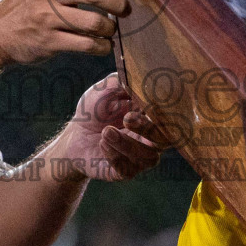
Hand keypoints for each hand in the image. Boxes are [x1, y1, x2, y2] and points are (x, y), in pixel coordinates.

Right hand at [0, 0, 138, 67]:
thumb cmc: (28, 2)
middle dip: (117, 4)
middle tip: (125, 10)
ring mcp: (49, 16)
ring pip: (95, 23)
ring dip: (111, 29)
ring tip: (111, 30)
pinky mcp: (50, 40)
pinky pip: (88, 45)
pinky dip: (102, 47)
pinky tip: (103, 46)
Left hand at [54, 74, 168, 182]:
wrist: (75, 135)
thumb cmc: (96, 111)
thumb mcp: (105, 90)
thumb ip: (121, 81)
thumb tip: (136, 74)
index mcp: (153, 117)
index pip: (170, 117)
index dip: (163, 112)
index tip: (146, 103)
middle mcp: (153, 139)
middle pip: (165, 139)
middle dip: (148, 128)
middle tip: (128, 118)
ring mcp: (141, 158)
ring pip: (147, 156)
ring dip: (125, 143)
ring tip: (106, 131)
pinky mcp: (126, 172)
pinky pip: (128, 168)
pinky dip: (115, 155)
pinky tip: (102, 143)